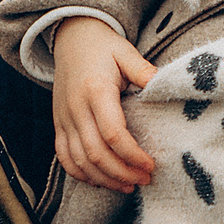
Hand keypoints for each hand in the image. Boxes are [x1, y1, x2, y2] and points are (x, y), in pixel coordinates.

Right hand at [50, 17, 157, 191]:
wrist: (70, 38)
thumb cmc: (103, 46)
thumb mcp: (125, 51)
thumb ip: (143, 70)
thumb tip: (164, 85)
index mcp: (95, 91)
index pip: (112, 133)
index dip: (132, 154)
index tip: (151, 164)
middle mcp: (75, 108)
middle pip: (96, 153)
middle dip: (122, 172)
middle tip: (145, 180)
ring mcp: (64, 119)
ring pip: (79, 160)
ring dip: (104, 178)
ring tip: (128, 185)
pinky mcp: (59, 124)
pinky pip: (64, 157)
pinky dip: (81, 173)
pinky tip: (101, 180)